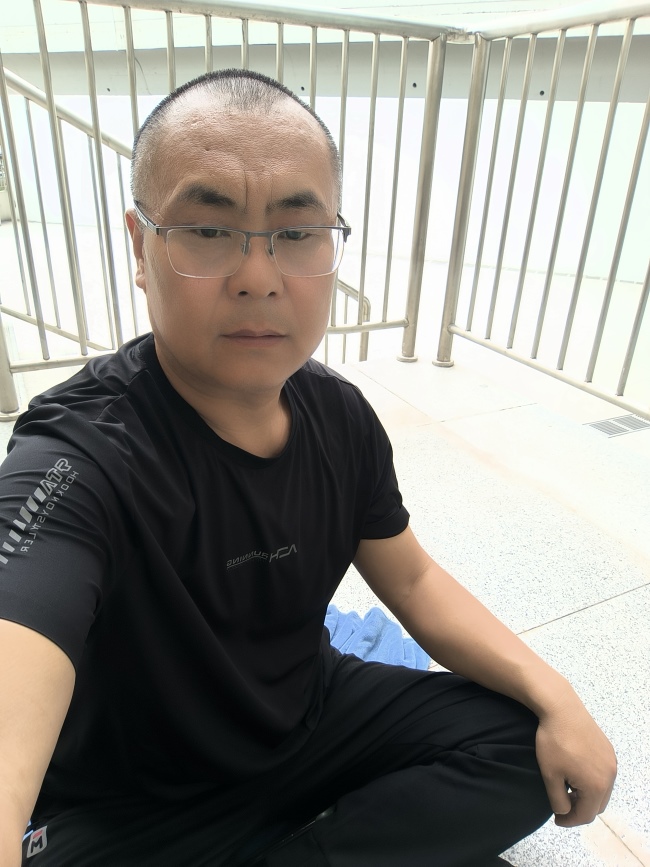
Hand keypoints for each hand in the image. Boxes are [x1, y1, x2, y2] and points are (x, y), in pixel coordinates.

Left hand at [535, 694, 616, 826]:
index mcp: (597, 786)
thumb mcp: (550, 775)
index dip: (569, 821)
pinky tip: (576, 773)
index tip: (556, 818)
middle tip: (561, 804)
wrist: (561, 708)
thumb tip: (564, 812)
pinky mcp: (609, 750)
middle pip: (597, 806)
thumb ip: (558, 800)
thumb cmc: (553, 742)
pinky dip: (592, 782)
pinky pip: (604, 775)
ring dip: (587, 796)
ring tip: (567, 789)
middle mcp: (610, 776)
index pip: (585, 816)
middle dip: (579, 809)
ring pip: (602, 791)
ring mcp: (612, 762)